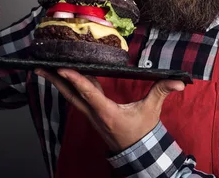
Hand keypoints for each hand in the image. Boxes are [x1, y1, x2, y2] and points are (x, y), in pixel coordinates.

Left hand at [35, 68, 184, 152]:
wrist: (136, 152)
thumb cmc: (141, 131)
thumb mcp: (152, 111)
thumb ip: (162, 92)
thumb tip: (179, 81)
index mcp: (106, 112)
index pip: (88, 92)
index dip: (75, 79)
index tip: (61, 68)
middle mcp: (94, 113)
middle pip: (70, 94)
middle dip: (54, 80)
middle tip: (39, 67)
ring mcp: (90, 115)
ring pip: (70, 96)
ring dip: (58, 82)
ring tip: (44, 68)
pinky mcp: (91, 114)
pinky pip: (76, 98)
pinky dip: (69, 86)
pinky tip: (63, 77)